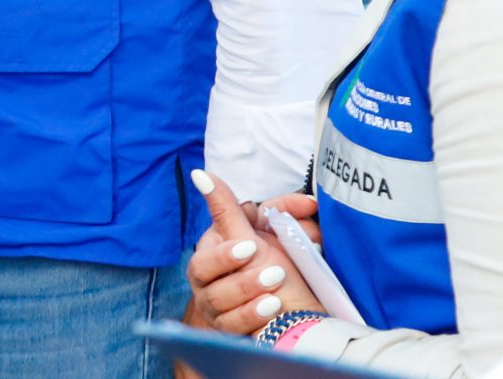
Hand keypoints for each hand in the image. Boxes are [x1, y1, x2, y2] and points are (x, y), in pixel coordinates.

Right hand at [187, 170, 320, 334]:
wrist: (301, 313)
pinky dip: (251, 314)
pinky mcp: (225, 328)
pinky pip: (230, 323)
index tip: (251, 245)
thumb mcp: (264, 233)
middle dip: (231, 266)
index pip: (208, 244)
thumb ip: (233, 205)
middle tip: (258, 260)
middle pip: (201, 270)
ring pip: (216, 297)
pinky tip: (271, 306)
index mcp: (213, 249)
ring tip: (274, 285)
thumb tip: (202, 174)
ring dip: (246, 289)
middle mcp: (207, 278)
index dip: (226, 248)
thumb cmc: (280, 268)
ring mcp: (213, 305)